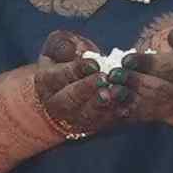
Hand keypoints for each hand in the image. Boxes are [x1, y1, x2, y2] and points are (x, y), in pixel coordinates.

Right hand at [28, 26, 143, 136]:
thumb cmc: (65, 60)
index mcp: (46, 81)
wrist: (68, 87)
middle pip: (70, 99)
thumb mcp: (58, 46)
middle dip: (88, 89)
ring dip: (103, 105)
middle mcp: (56, 103)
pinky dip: (115, 115)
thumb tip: (80, 52)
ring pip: (87, 115)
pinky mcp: (90, 127)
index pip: (58, 76)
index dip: (75, 70)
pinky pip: (103, 123)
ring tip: (116, 93)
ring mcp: (73, 118)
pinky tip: (125, 107)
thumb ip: (63, 45)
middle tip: (104, 79)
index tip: (93, 63)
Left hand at [119, 14, 172, 134]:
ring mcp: (166, 106)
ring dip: (126, 99)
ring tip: (111, 90)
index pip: (166, 66)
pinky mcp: (153, 115)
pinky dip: (123, 112)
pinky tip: (110, 104)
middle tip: (113, 75)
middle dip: (133, 82)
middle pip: (155, 88)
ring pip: (145, 105)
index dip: (145, 63)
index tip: (126, 60)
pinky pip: (137, 116)